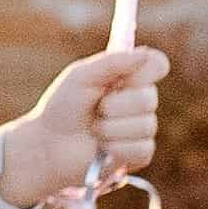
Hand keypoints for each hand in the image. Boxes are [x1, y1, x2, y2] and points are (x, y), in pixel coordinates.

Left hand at [0, 42, 167, 208]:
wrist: (49, 145)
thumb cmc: (63, 107)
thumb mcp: (80, 77)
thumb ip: (111, 63)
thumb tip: (144, 54)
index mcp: (128, 76)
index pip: (157, 65)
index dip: (149, 70)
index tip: (126, 78)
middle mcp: (139, 100)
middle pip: (149, 98)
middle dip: (115, 105)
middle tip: (96, 108)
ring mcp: (141, 127)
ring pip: (146, 125)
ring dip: (111, 128)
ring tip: (94, 129)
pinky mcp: (139, 154)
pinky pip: (142, 149)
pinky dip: (117, 148)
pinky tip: (103, 148)